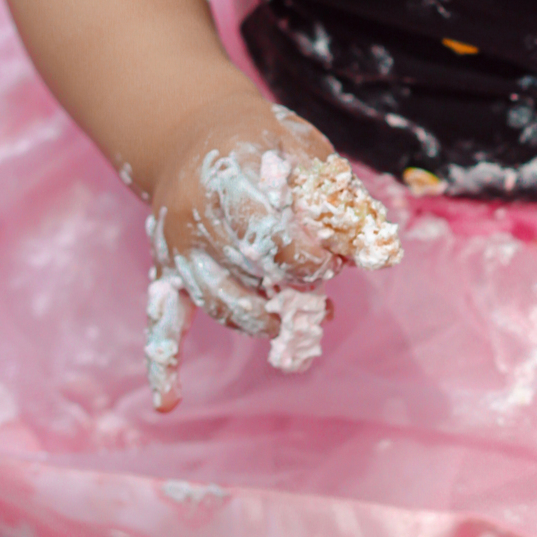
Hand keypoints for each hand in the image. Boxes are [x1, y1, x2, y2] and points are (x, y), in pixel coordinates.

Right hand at [144, 93, 395, 410]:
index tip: (335, 258)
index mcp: (226, 178)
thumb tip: (375, 253)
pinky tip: (169, 402)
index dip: (310, 257)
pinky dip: (164, 363)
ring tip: (306, 317)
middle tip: (326, 276)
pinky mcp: (167, 274)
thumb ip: (338, 197)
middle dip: (297, 284)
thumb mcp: (304, 148)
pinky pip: (161, 322)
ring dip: (267, 320)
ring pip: (222, 304)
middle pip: (250, 273)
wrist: (191, 133)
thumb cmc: (262, 141)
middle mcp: (192, 219)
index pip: (268, 236)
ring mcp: (176, 251)